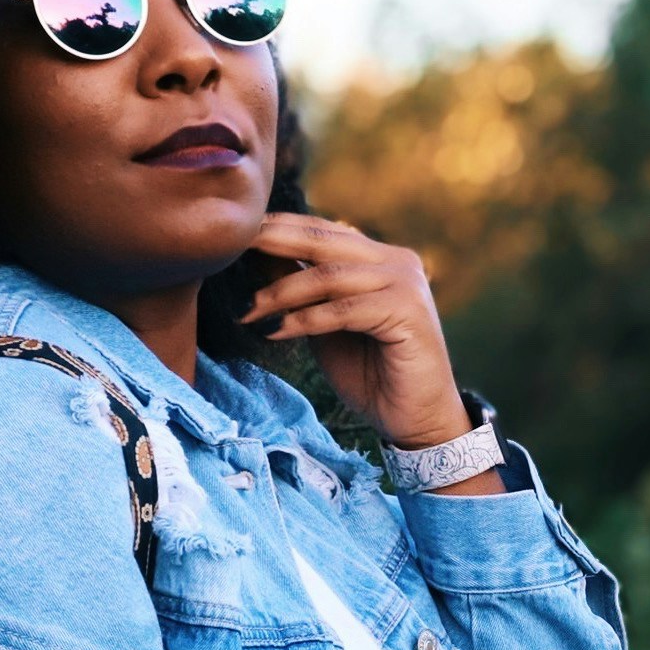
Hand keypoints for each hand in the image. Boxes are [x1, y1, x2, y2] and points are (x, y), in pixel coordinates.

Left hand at [237, 213, 470, 448]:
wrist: (417, 419)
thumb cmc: (373, 376)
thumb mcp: (327, 326)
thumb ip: (305, 292)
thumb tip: (260, 258)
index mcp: (382, 259)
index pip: (324, 232)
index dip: (279, 229)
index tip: (238, 235)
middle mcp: (398, 262)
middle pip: (324, 241)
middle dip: (273, 242)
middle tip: (233, 248)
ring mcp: (406, 284)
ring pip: (328, 276)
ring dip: (281, 293)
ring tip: (249, 312)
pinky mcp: (407, 312)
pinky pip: (342, 310)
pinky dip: (305, 321)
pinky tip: (277, 332)